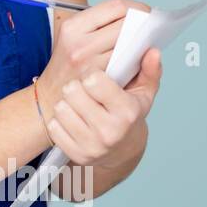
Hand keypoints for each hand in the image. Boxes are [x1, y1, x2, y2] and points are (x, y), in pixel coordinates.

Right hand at [36, 0, 150, 121]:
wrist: (53, 95)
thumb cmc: (68, 63)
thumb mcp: (74, 35)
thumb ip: (104, 23)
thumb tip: (142, 16)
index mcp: (73, 26)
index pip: (115, 6)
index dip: (136, 7)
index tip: (144, 13)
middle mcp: (79, 44)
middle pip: (127, 25)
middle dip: (143, 25)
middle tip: (148, 29)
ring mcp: (90, 65)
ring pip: (131, 46)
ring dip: (142, 44)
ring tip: (140, 44)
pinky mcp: (100, 82)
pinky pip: (129, 66)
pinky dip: (136, 61)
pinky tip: (133, 61)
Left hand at [46, 47, 162, 168]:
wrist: (122, 150)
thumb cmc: (130, 115)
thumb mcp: (143, 93)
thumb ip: (149, 70)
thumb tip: (152, 52)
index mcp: (127, 112)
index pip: (93, 80)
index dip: (92, 75)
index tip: (95, 78)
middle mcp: (110, 131)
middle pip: (72, 91)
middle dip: (76, 87)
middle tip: (83, 91)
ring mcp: (92, 146)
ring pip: (60, 108)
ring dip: (66, 104)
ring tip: (78, 106)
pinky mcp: (77, 155)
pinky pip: (54, 127)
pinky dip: (60, 122)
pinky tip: (73, 121)